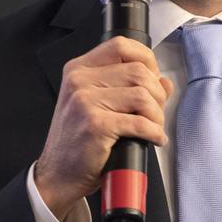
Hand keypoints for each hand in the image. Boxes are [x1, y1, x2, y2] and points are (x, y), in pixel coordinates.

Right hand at [34, 36, 172, 221]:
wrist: (57, 175)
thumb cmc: (77, 143)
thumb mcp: (95, 106)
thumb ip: (128, 88)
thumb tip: (164, 82)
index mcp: (78, 70)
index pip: (120, 46)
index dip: (146, 59)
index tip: (154, 79)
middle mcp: (79, 81)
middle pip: (138, 72)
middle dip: (157, 94)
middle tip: (155, 113)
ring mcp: (85, 102)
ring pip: (142, 95)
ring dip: (157, 115)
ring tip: (154, 128)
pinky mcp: (95, 125)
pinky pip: (140, 122)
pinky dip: (154, 132)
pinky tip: (154, 139)